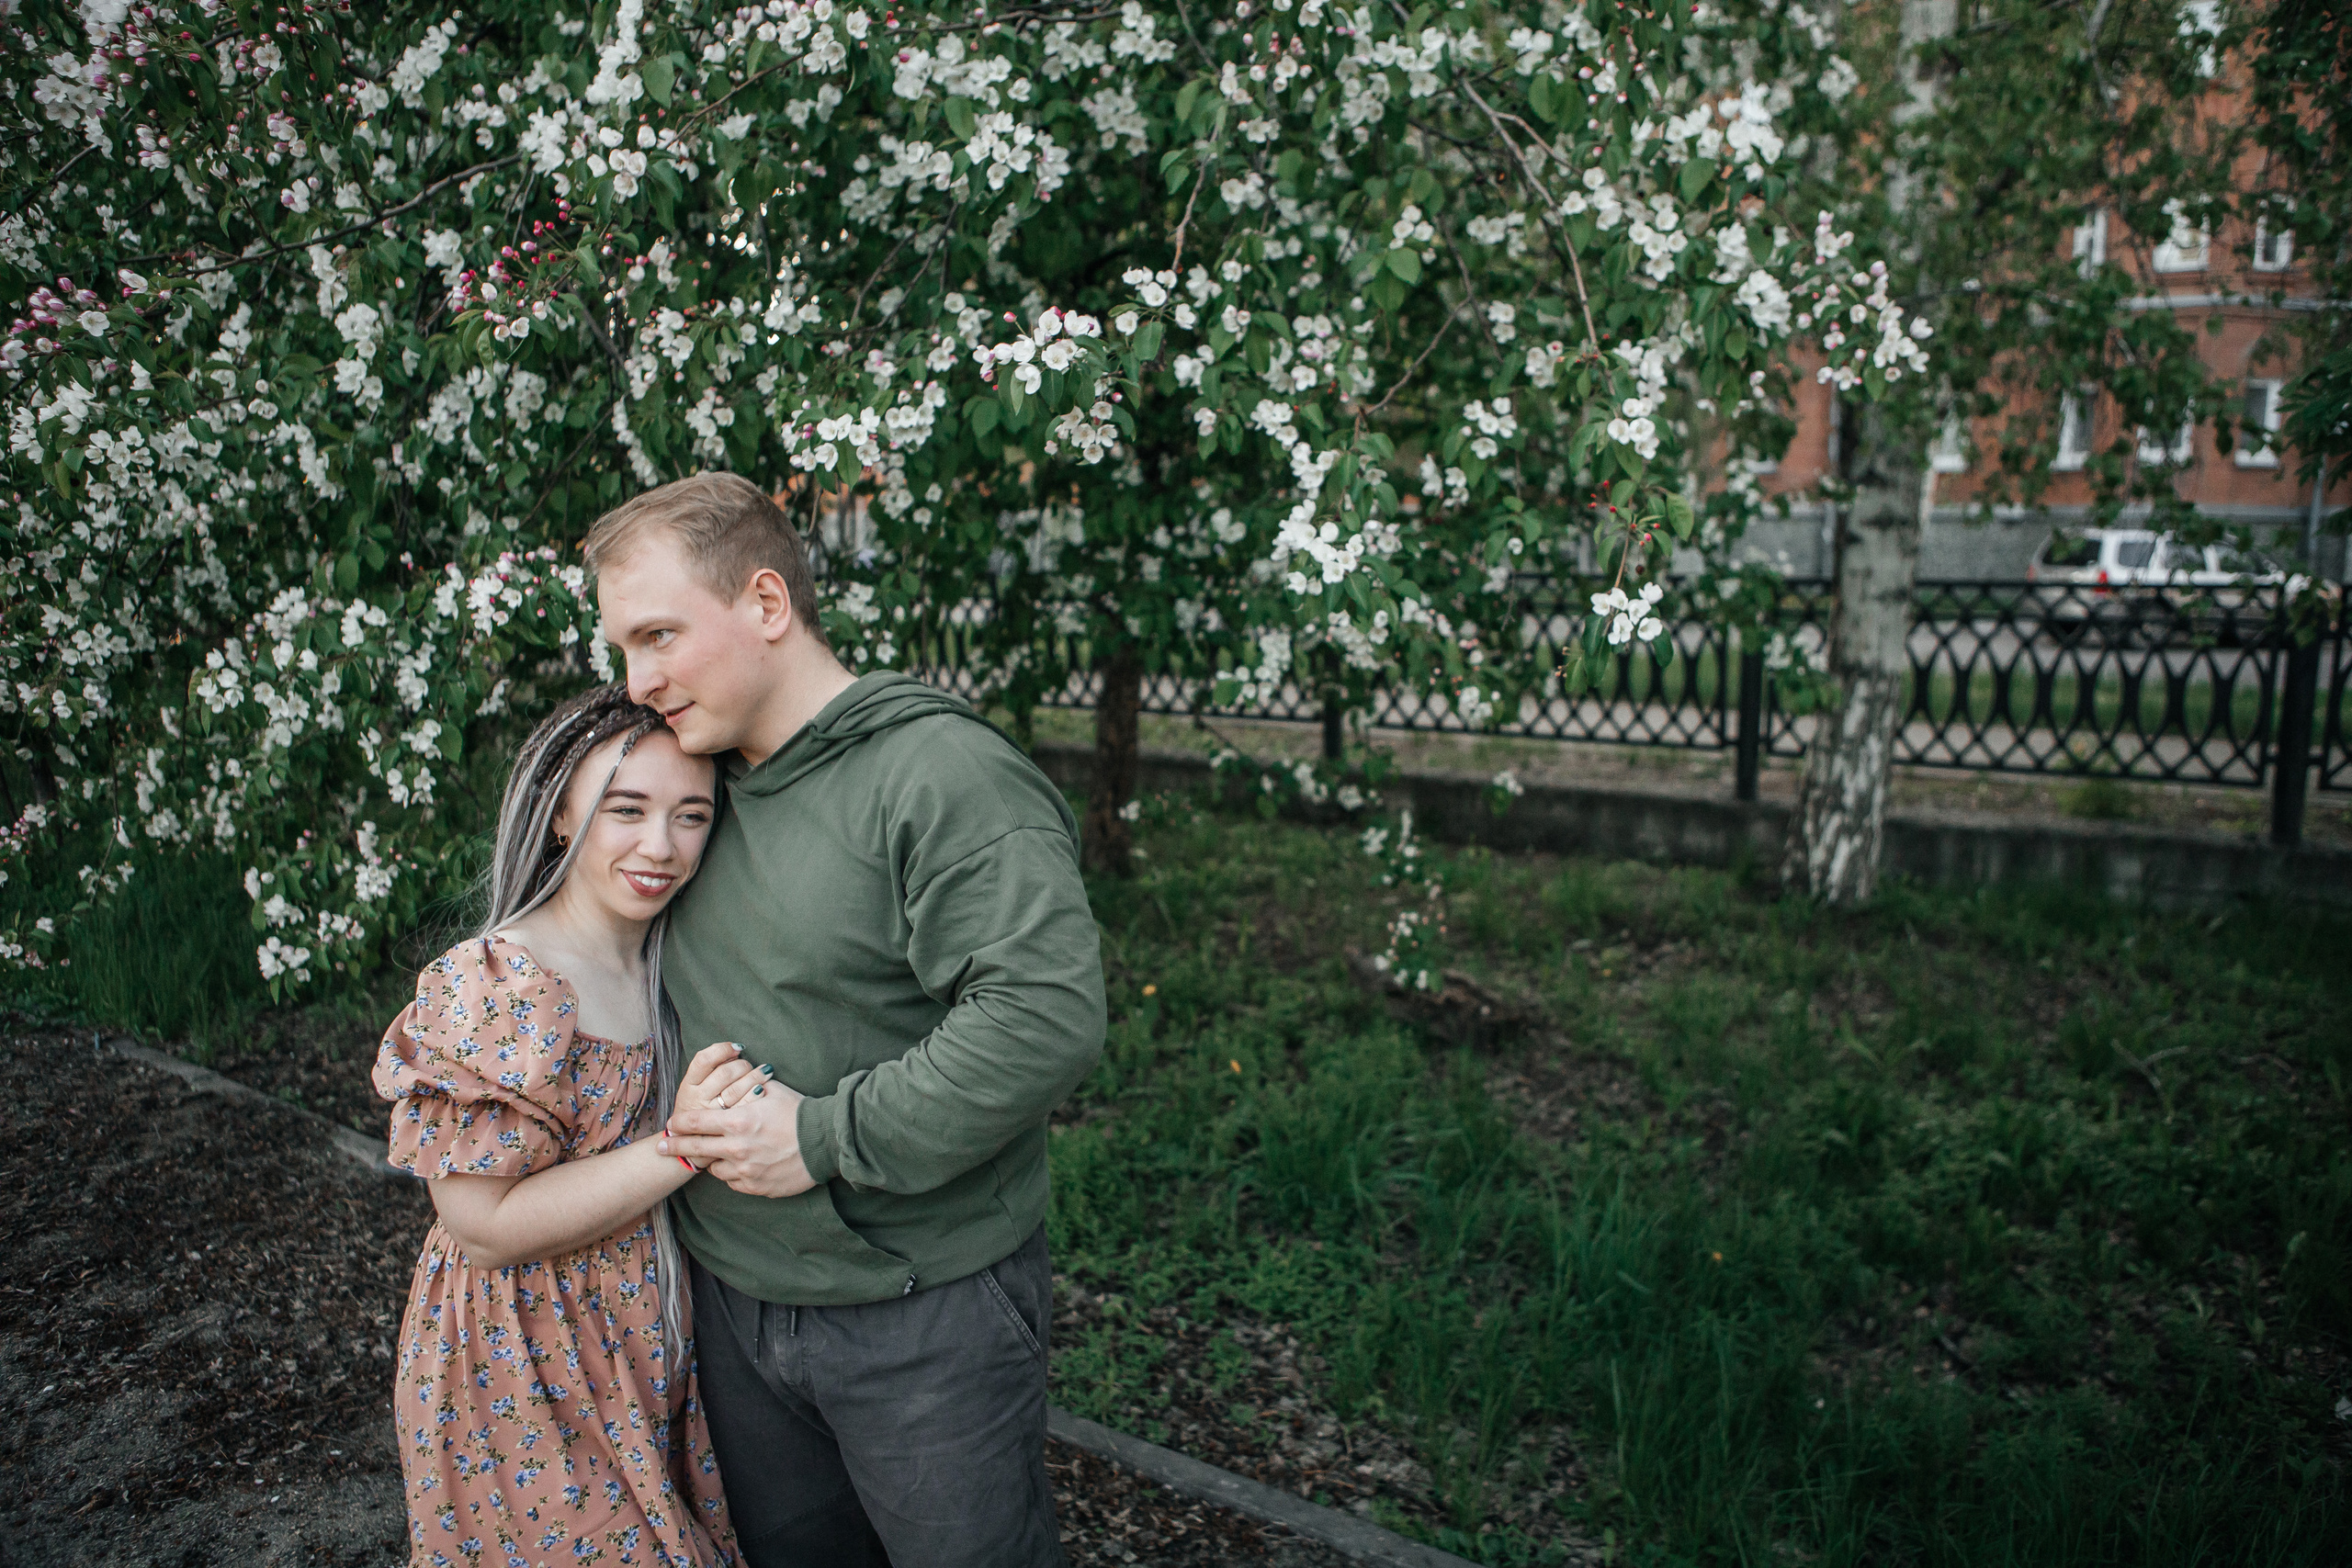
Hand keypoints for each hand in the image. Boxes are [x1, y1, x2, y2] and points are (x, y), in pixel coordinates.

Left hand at [661, 1075, 815, 1197]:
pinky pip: (734, 1182)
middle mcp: (737, 1148)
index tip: (670, 1125)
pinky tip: (739, 1166)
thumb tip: (733, 1083)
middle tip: (661, 1147)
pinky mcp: (756, 1187)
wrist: (825, 1142)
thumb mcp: (771, 1091)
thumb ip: (746, 1089)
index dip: (679, 1124)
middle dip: (674, 1147)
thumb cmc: (799, 1112)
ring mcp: (745, 1170)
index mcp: (737, 1122)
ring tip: (715, 1155)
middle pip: (695, 1148)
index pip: (696, 1123)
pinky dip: (733, 1174)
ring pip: (715, 1168)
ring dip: (712, 1161)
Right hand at [673, 1042, 767, 1120]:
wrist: (687, 1147)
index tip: (737, 1048)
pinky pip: (745, 1106)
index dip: (722, 1049)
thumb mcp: (694, 1091)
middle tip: (749, 1066)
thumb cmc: (698, 1112)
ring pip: (737, 1088)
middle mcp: (697, 1100)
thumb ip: (709, 1073)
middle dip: (742, 1064)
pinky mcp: (727, 1127)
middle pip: (724, 1072)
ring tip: (764, 1072)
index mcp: (687, 1087)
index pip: (703, 1060)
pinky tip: (763, 1088)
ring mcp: (712, 1114)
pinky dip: (757, 1093)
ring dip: (755, 1076)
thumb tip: (735, 1050)